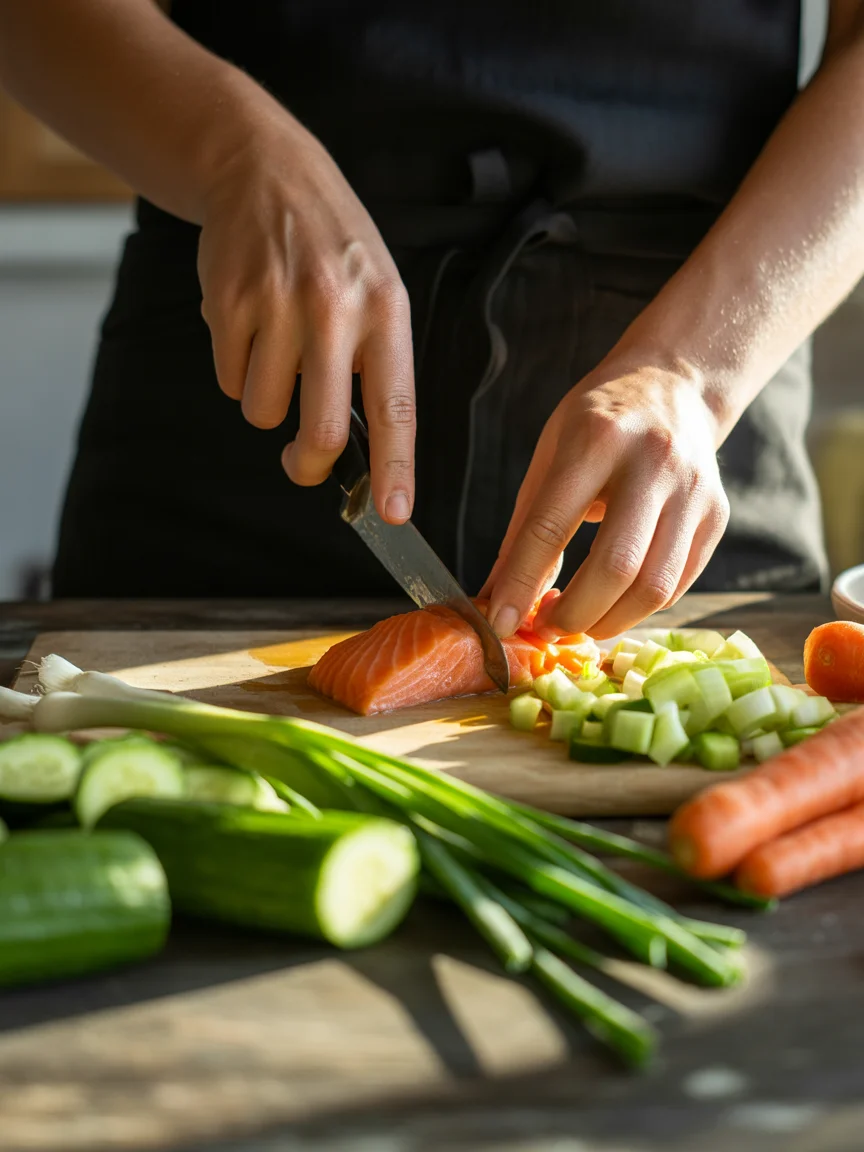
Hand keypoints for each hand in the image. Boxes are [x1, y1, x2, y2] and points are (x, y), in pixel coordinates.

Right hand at [197, 122, 414, 522]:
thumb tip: (364, 453)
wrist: (264, 169)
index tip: (393, 513)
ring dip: (267, 402)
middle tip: (304, 465)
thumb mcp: (377, 289)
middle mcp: (334, 309)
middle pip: (322, 429)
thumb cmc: (332, 246)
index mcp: (384, 310)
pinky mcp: (226, 304)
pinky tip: (250, 327)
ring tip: (277, 351)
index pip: (396, 406)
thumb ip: (374, 363)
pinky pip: (229, 380)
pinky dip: (237, 370)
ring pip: (265, 411)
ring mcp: (276, 305)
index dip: (396, 467)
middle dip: (309, 464)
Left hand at [482, 359, 729, 639]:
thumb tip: (496, 600)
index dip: (522, 583)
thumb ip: (524, 531)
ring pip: (654, 586)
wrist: (672, 384)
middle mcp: (653, 463)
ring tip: (579, 620)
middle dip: (574, 614)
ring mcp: (694, 491)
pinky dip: (639, 608)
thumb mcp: (549, 456)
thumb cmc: (597, 423)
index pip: (552, 527)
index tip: (501, 624)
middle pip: (616, 567)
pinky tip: (614, 603)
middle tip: (547, 625)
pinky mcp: (717, 516)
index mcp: (597, 439)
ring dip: (609, 621)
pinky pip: (678, 584)